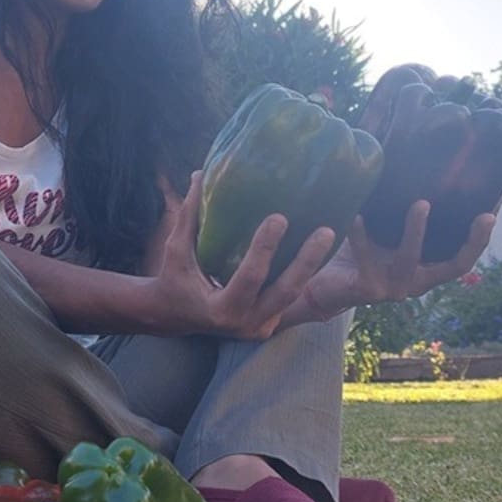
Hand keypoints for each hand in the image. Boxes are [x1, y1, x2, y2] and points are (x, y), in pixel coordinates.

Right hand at [146, 171, 335, 339]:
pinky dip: (301, 275)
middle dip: (307, 261)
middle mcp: (245, 324)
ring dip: (311, 267)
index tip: (279, 217)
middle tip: (325, 231)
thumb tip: (200, 174)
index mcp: (221, 309)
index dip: (265, 248)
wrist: (174, 317)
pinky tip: (315, 251)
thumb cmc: (173, 279)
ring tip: (328, 235)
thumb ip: (190, 215)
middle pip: (285, 292)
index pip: (249, 276)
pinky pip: (289, 299)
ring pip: (293, 296)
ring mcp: (260, 327)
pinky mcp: (268, 324)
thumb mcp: (176, 249)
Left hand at [305, 199, 498, 315]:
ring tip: (420, 204)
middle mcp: (415, 282)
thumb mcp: (382, 232)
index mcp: (424, 269)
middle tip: (481, 211)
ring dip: (417, 231)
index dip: (482, 236)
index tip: (496, 206)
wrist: (319, 284)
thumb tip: (408, 164)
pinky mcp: (367, 289)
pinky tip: (355, 215)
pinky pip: (366, 259)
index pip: (462, 256)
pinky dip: (360, 235)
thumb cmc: (355, 253)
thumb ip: (396, 212)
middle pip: (454, 266)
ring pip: (411, 259)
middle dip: (471, 239)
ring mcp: (393, 289)